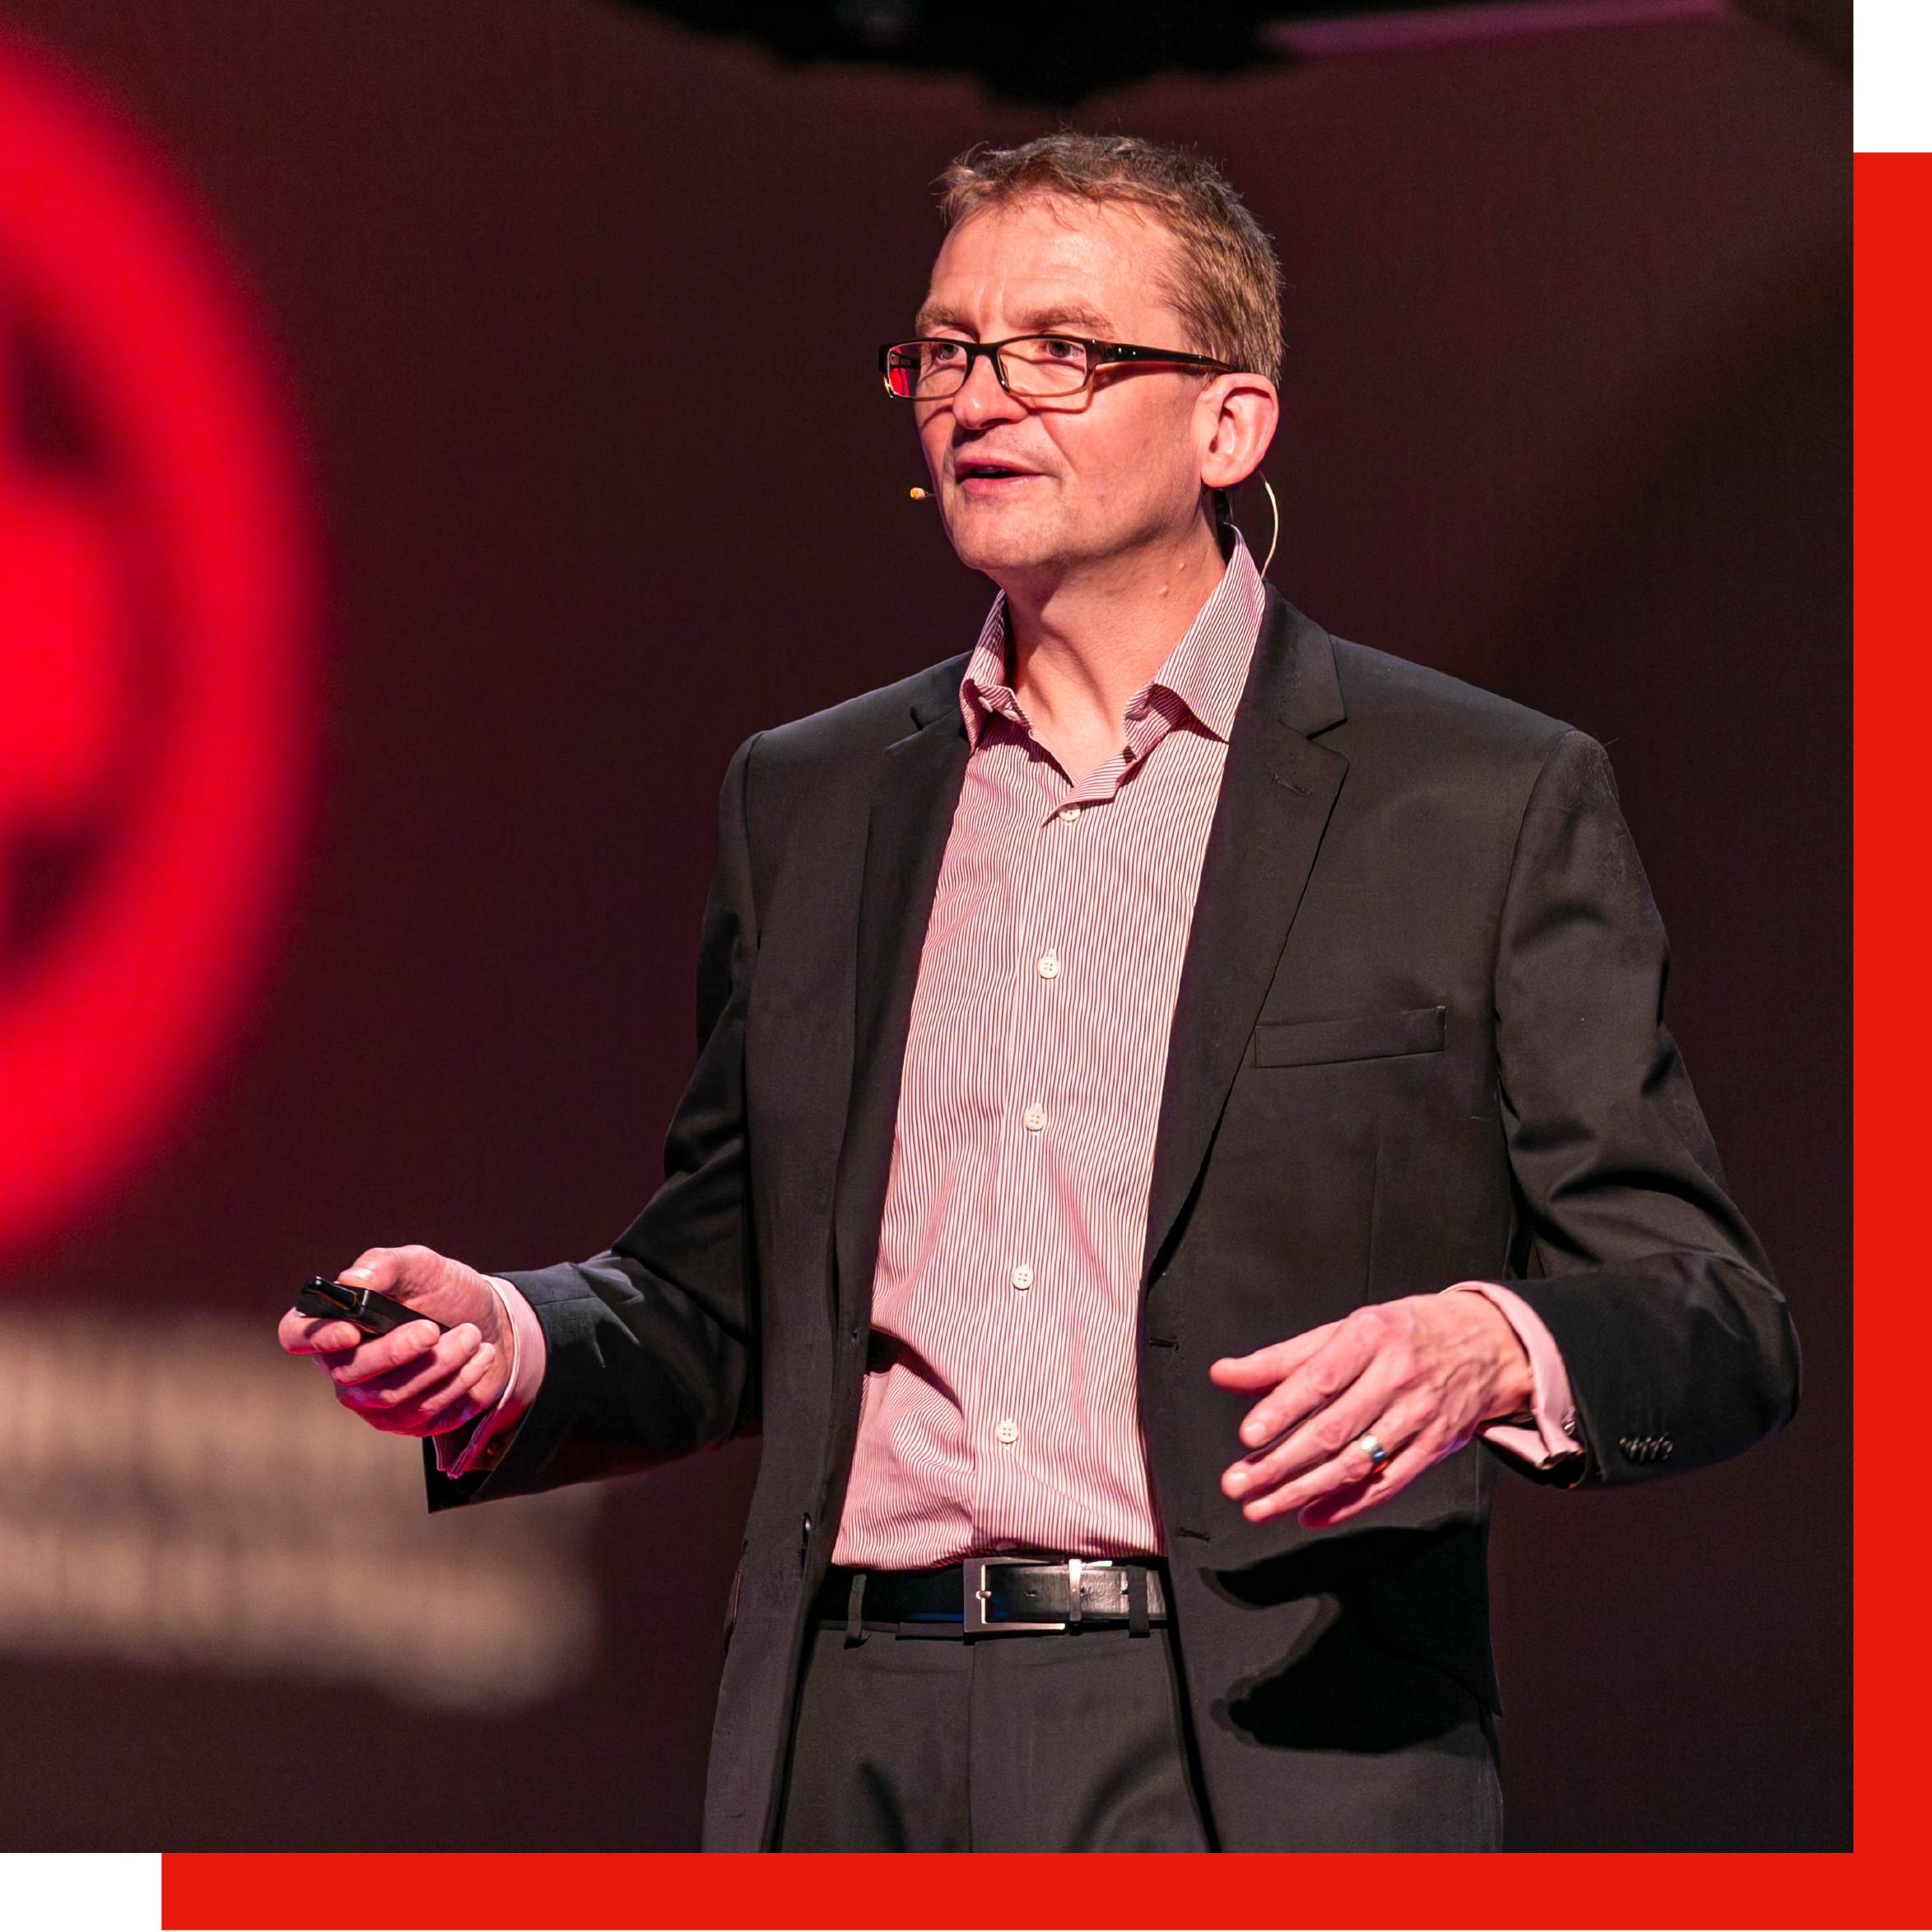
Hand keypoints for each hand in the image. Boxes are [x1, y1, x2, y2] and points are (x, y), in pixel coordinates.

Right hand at [277, 1244, 511, 1436]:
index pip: (296, 1336)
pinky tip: (480, 1356)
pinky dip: (458, 1381)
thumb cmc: (445, 1292)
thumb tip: (352, 1281)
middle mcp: (344, 1364)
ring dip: (438, 1364)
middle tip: (433, 1330)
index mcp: (335, 1322)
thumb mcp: (422, 1266)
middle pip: (349, 1371)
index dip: (316, 1337)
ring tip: (471, 1335)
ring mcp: (371, 1399)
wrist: (492, 1323)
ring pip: (390, 1395)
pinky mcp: (405, 1420)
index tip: (351, 1331)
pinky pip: (422, 1410)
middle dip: (394, 1351)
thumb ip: (386, 1265)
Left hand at [1209, 1292, 1534, 1528]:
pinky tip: (1311, 1515)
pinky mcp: (1434, 1448)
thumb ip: (1283, 1358)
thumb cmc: (1405, 1332)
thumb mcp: (1345, 1329)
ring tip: (1261, 1507)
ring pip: (1356, 1462)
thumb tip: (1223, 1375)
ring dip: (1304, 1491)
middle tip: (1238, 1484)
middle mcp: (1397, 1377)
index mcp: (1370, 1337)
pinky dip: (1348, 1504)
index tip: (1249, 1435)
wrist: (1488, 1343)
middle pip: (1332, 1429)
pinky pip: (1387, 1483)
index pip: (1320, 1378)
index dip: (1282, 1409)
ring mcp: (1419, 1416)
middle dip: (1280, 1463)